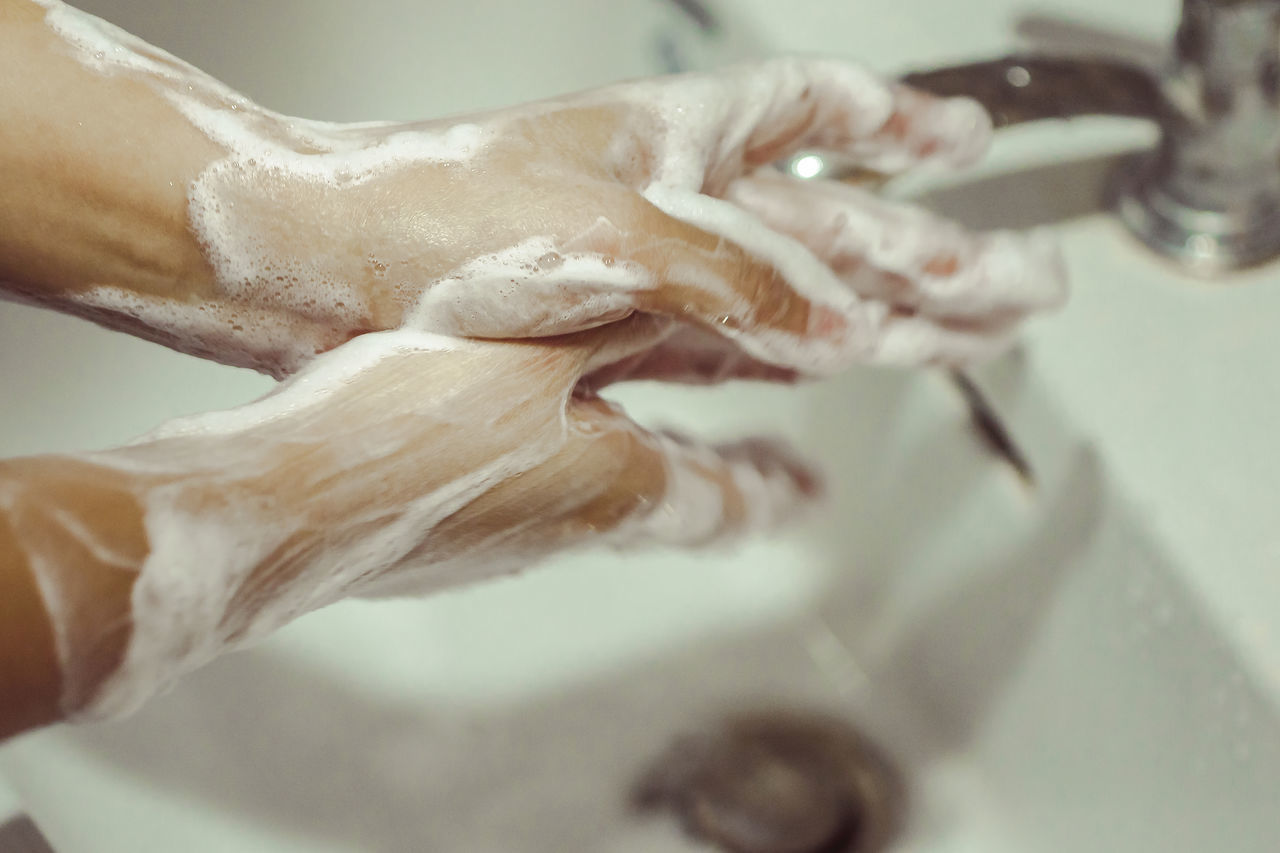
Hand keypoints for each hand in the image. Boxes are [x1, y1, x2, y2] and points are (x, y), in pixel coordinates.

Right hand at [33, 319, 816, 716]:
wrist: (285, 501)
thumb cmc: (408, 430)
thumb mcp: (546, 341)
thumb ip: (636, 318)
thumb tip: (717, 303)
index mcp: (610, 492)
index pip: (725, 503)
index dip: (776, 495)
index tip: (813, 495)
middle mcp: (563, 529)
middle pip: (668, 509)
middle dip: (722, 484)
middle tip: (766, 482)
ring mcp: (498, 541)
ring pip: (598, 503)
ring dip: (643, 471)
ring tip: (657, 448)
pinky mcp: (440, 537)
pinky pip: (527, 497)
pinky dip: (561, 465)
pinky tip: (525, 439)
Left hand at [183, 59, 1064, 377]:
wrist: (322, 272)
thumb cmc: (434, 219)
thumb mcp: (607, 234)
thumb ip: (734, 276)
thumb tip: (841, 323)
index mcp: (677, 142)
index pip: (815, 114)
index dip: (900, 126)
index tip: (966, 142)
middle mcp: (671, 204)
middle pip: (834, 225)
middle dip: (933, 253)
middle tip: (1018, 287)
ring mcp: (644, 275)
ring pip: (793, 297)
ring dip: (879, 319)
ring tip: (957, 341)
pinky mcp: (609, 337)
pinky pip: (721, 358)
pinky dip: (777, 381)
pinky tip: (811, 397)